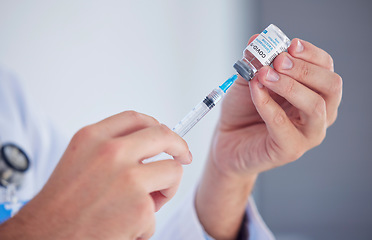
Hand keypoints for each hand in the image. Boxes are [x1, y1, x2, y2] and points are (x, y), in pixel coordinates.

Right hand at [0, 111, 190, 239]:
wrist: (44, 236)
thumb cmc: (62, 203)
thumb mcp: (80, 159)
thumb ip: (111, 148)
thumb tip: (149, 149)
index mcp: (93, 137)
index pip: (136, 118)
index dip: (157, 125)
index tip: (166, 136)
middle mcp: (111, 152)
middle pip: (163, 135)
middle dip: (179, 146)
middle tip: (184, 157)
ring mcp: (128, 178)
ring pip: (173, 171)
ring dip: (166, 189)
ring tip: (144, 207)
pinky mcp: (140, 206)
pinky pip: (157, 210)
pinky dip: (146, 222)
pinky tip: (125, 227)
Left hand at [196, 37, 341, 238]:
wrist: (226, 140)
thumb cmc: (242, 111)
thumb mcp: (248, 80)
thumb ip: (254, 62)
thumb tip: (257, 39)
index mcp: (313, 92)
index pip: (326, 68)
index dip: (311, 54)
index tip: (290, 44)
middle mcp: (318, 113)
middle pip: (330, 86)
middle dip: (305, 69)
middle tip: (278, 61)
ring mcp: (307, 134)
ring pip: (316, 106)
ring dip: (290, 85)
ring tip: (264, 75)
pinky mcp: (290, 150)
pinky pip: (282, 124)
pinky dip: (267, 104)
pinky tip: (255, 90)